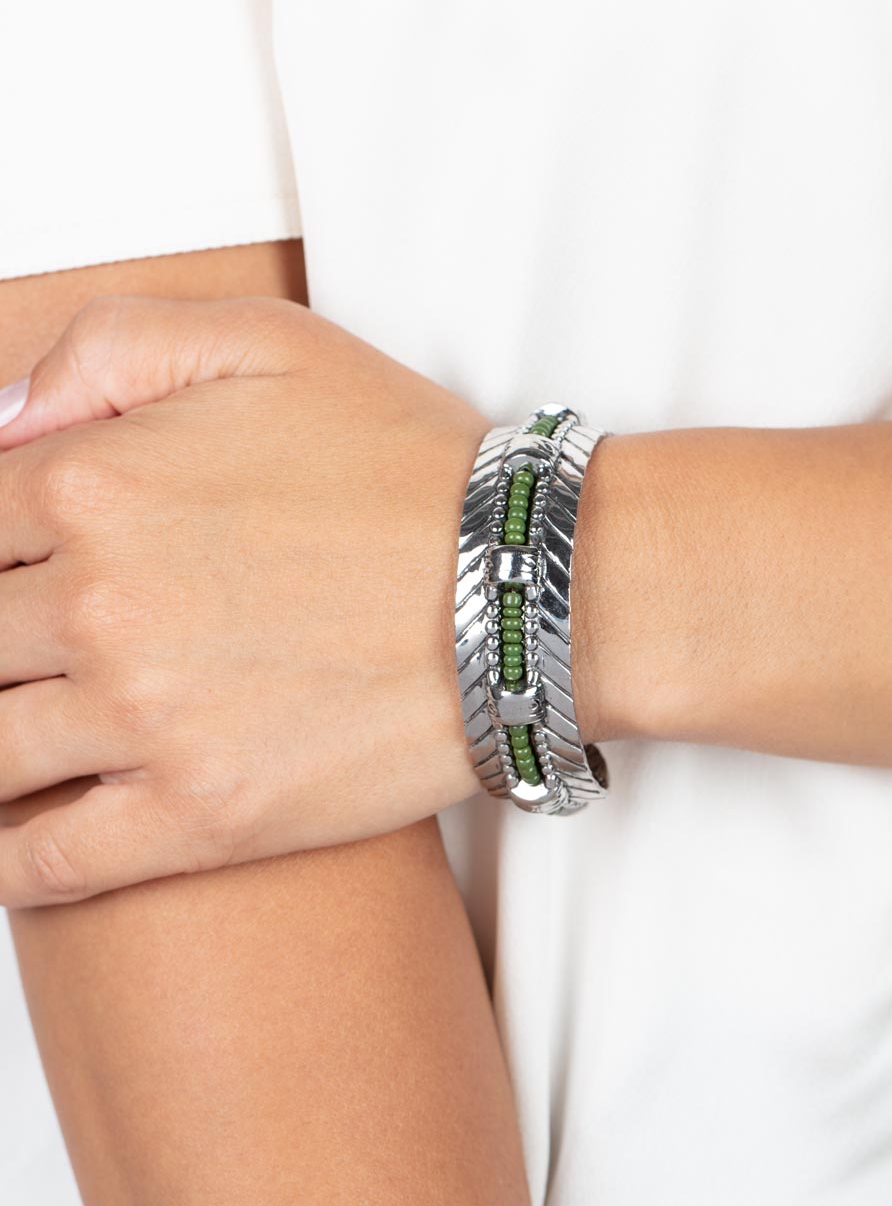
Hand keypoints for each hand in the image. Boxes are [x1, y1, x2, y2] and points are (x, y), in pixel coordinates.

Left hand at [0, 295, 491, 904]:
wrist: (526, 588)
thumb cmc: (408, 468)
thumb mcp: (265, 340)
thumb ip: (109, 347)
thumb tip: (4, 418)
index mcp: (93, 483)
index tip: (12, 575)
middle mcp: (97, 604)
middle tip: (27, 657)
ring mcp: (144, 721)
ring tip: (17, 738)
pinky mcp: (201, 818)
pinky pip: (46, 865)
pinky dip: (4, 865)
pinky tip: (4, 853)